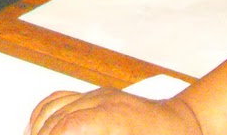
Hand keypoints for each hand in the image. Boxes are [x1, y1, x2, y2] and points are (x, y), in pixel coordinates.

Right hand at [27, 88, 199, 134]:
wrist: (187, 123)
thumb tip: (73, 133)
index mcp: (114, 116)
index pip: (67, 126)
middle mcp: (102, 100)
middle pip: (56, 118)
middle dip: (41, 134)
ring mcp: (99, 94)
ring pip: (54, 107)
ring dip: (39, 127)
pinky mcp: (99, 95)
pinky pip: (62, 98)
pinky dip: (45, 113)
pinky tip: (39, 128)